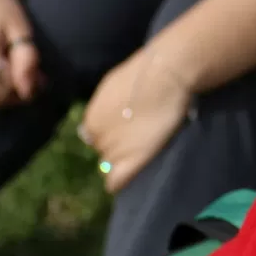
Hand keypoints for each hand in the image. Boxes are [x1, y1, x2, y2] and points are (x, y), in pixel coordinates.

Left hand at [78, 47, 196, 193]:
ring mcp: (113, 151)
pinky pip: (117, 182)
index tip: (124, 130)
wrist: (164, 75)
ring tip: (142, 151)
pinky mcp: (132, 161)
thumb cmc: (143, 73)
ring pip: (111, 165)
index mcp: (90, 119)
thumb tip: (111, 116)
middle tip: (138, 138)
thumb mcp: (114, 85)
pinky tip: (128, 178)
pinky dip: (120, 182)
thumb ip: (107, 105)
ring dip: (123, 160)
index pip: (94, 137)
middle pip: (103, 151)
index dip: (110, 134)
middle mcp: (97, 137)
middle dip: (117, 147)